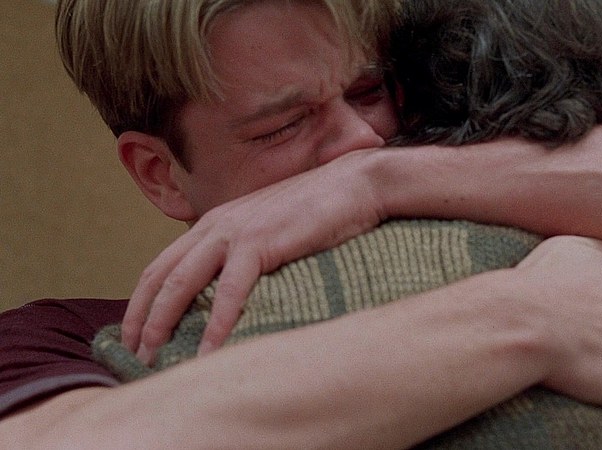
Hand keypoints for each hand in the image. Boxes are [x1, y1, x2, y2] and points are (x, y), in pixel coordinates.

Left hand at [122, 151, 385, 362]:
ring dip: (163, 323)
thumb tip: (232, 290)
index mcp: (213, 223)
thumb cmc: (317, 211)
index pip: (161, 266)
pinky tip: (209, 352)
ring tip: (155, 357)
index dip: (141, 303)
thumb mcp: (268, 230)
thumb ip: (245, 252)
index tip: (135, 336)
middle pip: (160, 276)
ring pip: (182, 282)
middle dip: (140, 319)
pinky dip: (216, 324)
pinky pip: (230, 291)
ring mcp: (235, 232)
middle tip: (135, 355)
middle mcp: (214, 226)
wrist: (353, 184)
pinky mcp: (261, 242)